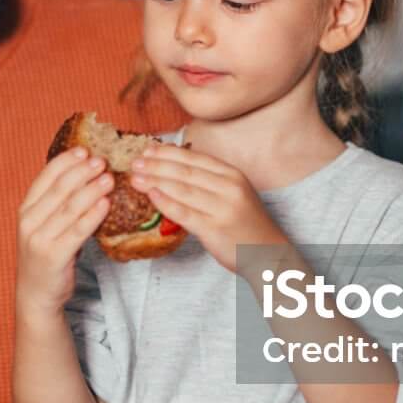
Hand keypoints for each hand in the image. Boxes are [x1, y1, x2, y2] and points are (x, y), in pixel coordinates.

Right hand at [16, 147, 110, 313]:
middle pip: (59, 189)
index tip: (84, 151)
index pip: (45, 177)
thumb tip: (87, 176)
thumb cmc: (47, 255)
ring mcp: (39, 239)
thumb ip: (59, 204)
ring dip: (92, 190)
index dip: (65, 162)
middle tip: (102, 161)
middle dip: (83, 172)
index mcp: (26, 209)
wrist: (36, 293)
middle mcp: (29, 222)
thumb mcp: (45, 225)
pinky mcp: (54, 256)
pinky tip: (106, 204)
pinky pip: (77, 231)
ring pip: (70, 208)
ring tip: (109, 179)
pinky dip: (93, 215)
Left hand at [128, 143, 285, 271]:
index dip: (169, 152)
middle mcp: (228, 188)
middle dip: (156, 165)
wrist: (267, 253)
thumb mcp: (235, 192)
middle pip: (185, 172)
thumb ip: (210, 179)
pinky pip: (184, 213)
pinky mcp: (214, 229)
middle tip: (135, 162)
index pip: (195, 158)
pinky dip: (166, 203)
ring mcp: (222, 208)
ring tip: (135, 178)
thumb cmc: (246, 223)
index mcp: (233, 175)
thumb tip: (173, 164)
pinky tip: (151, 195)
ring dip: (155, 181)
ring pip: (182, 190)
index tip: (148, 149)